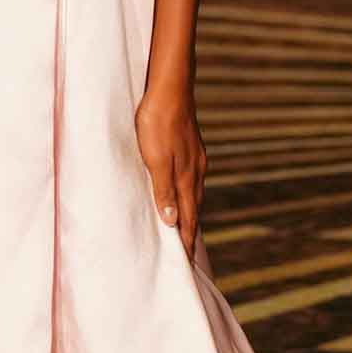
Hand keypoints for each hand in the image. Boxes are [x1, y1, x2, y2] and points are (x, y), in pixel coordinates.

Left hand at [135, 87, 206, 259]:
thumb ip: (164, 190)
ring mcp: (196, 159)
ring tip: (186, 230)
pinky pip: (192, 181)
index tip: (185, 263)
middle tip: (188, 255)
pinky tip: (184, 193)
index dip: (185, 241)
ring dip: (190, 215)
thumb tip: (172, 222)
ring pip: (194, 195)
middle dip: (190, 233)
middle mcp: (195, 172)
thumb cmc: (157, 123)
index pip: (187, 219)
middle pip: (194, 211)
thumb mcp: (155, 159)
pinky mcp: (192, 148)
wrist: (170, 89)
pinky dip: (188, 196)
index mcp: (186, 178)